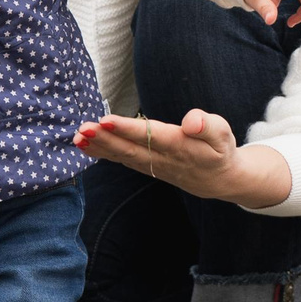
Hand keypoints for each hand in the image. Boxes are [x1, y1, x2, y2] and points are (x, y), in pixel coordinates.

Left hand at [72, 110, 291, 208]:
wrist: (220, 181)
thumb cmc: (220, 150)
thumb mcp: (223, 134)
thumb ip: (207, 125)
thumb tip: (191, 121)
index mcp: (180, 147)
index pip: (151, 136)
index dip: (128, 129)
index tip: (106, 120)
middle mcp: (162, 159)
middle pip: (130, 149)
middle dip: (105, 139)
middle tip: (83, 129)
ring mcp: (152, 166)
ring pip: (122, 157)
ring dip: (99, 148)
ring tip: (77, 138)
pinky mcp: (146, 167)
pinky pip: (122, 161)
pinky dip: (102, 154)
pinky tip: (84, 146)